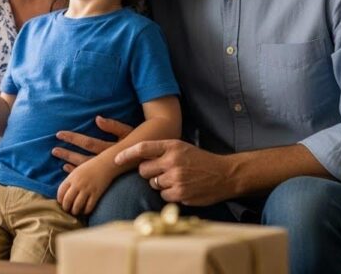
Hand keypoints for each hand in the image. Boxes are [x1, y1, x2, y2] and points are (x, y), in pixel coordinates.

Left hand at [53, 116, 134, 172]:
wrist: (153, 155)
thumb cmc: (139, 140)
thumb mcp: (127, 131)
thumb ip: (113, 126)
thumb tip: (97, 118)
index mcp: (110, 148)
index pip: (87, 143)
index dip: (73, 138)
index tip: (59, 134)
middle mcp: (107, 159)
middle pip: (83, 157)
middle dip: (67, 153)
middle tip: (53, 150)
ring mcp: (107, 169)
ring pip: (85, 166)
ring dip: (70, 162)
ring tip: (58, 156)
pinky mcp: (107, 174)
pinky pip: (89, 174)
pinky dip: (77, 171)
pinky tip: (66, 168)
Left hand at [56, 158, 118, 215]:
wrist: (106, 164)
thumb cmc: (91, 167)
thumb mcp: (77, 169)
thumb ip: (70, 177)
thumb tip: (63, 180)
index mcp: (71, 178)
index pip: (60, 191)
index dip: (59, 199)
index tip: (61, 202)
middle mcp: (78, 184)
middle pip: (67, 200)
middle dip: (66, 207)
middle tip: (67, 210)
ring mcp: (87, 189)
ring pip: (77, 205)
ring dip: (75, 211)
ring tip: (75, 212)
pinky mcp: (96, 194)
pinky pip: (89, 206)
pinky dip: (86, 211)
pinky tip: (85, 211)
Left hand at [115, 139, 237, 205]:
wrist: (225, 174)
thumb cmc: (199, 160)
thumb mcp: (181, 148)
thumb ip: (161, 151)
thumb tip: (136, 158)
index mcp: (172, 146)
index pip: (143, 148)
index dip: (127, 154)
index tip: (116, 159)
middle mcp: (172, 161)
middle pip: (144, 170)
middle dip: (148, 173)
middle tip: (162, 172)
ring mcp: (176, 178)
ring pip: (153, 184)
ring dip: (160, 184)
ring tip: (177, 179)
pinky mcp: (180, 193)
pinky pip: (163, 195)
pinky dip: (169, 194)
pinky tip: (182, 188)